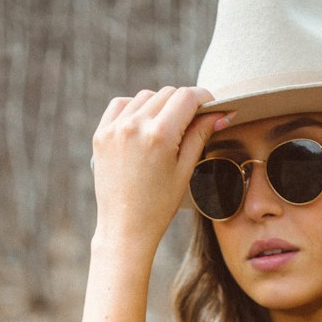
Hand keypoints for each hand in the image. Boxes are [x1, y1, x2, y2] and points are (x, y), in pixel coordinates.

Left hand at [90, 86, 232, 250]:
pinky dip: (135, 108)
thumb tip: (219, 113)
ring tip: (166, 128)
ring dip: (159, 105)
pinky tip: (143, 124)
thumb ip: (200, 135)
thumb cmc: (158, 206)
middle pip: (167, 94)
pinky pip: (122, 105)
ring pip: (145, 96)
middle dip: (183, 103)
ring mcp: (115, 128)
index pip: (187, 97)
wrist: (124, 228)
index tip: (211, 105)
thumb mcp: (185, 170)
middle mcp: (135, 125)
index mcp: (160, 135)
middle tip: (191, 121)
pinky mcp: (101, 134)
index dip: (204, 97)